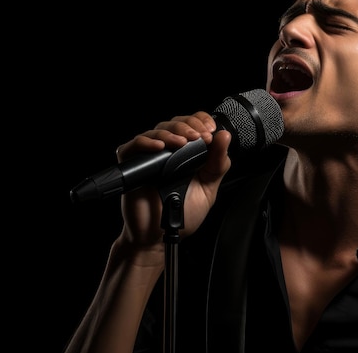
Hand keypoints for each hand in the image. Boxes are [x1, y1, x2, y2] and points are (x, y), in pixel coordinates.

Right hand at [115, 111, 232, 249]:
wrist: (160, 236)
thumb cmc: (183, 213)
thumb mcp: (208, 188)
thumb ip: (218, 164)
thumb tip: (225, 137)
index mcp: (187, 153)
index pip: (193, 124)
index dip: (201, 120)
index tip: (211, 130)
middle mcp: (168, 151)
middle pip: (175, 123)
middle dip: (190, 125)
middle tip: (201, 137)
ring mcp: (149, 157)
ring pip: (157, 130)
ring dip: (173, 132)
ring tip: (184, 142)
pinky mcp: (132, 165)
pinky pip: (133, 146)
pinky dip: (147, 142)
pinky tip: (160, 147)